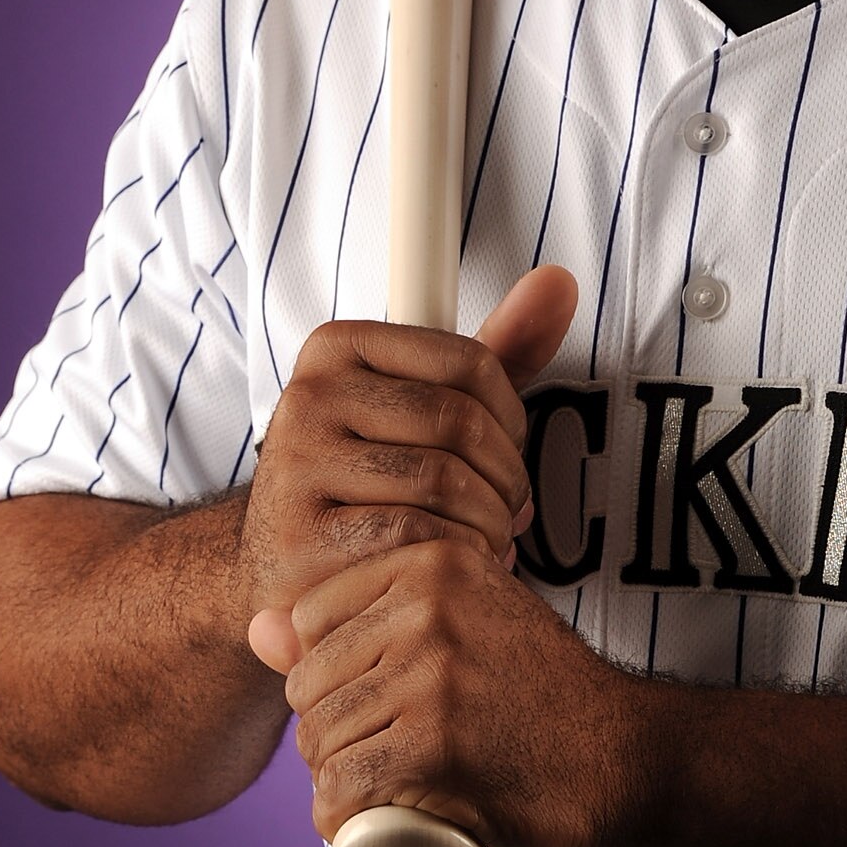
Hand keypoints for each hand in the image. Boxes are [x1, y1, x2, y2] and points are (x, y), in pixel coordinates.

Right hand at [238, 265, 577, 651]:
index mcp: (338, 346)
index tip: (507, 451)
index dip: (512, 416)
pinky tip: (454, 563)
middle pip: (458, 421)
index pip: (469, 361)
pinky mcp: (302, 537)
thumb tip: (558, 283)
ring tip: (487, 538)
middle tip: (510, 507)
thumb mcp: (429, 403)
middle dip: (506, 475)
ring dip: (488, 521)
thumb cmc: (371, 477)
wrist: (288, 564)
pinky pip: (414, 534)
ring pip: (442, 480)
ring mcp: (297, 465)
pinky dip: (455, 554)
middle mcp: (308, 396)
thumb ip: (500, 348)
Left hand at [275, 531, 653, 846]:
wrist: (625, 755)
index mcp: (431, 559)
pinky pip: (342, 792)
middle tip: (388, 761)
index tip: (384, 702)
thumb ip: (363, 618)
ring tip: (389, 792)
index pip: (309, 620)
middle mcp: (428, 604)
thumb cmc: (536, 695)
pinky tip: (373, 827)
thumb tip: (257, 628)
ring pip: (319, 743)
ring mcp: (432, 673)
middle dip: (329, 736)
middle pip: (307, 686)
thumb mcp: (460, 626)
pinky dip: (344, 826)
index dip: (330, 676)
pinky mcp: (436, 745)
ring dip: (337, 786)